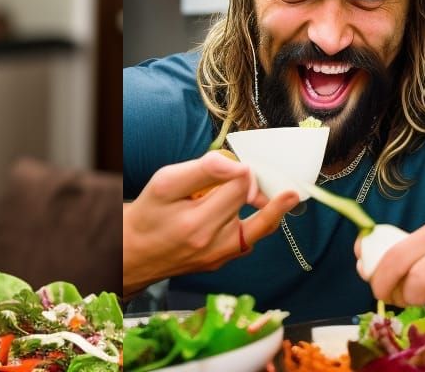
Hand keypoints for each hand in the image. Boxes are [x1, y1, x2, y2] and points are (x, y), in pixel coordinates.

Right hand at [124, 151, 298, 294]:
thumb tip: (236, 164)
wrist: (134, 253)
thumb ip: (203, 170)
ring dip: (271, 208)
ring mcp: (220, 256)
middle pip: (252, 204)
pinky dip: (259, 224)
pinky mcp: (221, 262)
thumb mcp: (165, 182)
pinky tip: (260, 210)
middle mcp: (214, 244)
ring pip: (260, 228)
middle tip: (261, 172)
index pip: (239, 186)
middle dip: (255, 184)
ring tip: (290, 195)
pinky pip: (249, 240)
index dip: (242, 169)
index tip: (239, 162)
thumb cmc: (148, 214)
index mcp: (198, 222)